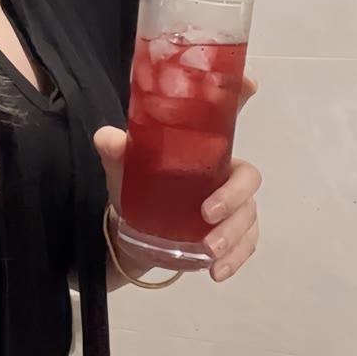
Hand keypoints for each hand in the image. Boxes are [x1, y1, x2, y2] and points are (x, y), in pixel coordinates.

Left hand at [94, 74, 260, 281]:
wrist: (135, 231)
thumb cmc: (137, 186)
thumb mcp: (124, 168)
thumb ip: (116, 152)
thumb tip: (106, 137)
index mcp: (203, 147)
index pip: (226, 115)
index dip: (240, 95)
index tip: (250, 83)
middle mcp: (224, 172)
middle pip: (247, 177)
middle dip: (233, 196)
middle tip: (207, 213)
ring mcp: (233, 206)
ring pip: (249, 216)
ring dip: (233, 236)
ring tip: (208, 253)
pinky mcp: (233, 236)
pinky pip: (247, 245)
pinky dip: (236, 259)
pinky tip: (216, 272)